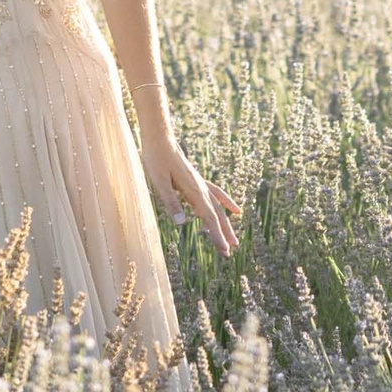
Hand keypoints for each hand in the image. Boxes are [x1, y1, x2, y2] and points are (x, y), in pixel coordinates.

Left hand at [142, 137, 241, 257]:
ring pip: (219, 207)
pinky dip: (227, 203)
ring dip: (227, 224)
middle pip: (217, 215)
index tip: (225, 251)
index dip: (217, 235)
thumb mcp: (159, 182)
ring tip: (235, 240)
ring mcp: (201, 184)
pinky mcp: (197, 181)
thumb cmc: (156, 159)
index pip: (210, 218)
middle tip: (230, 252)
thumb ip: (170, 202)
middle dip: (224, 234)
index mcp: (194, 191)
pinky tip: (236, 210)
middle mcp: (201, 188)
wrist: (160, 139)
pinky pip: (217, 194)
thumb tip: (182, 223)